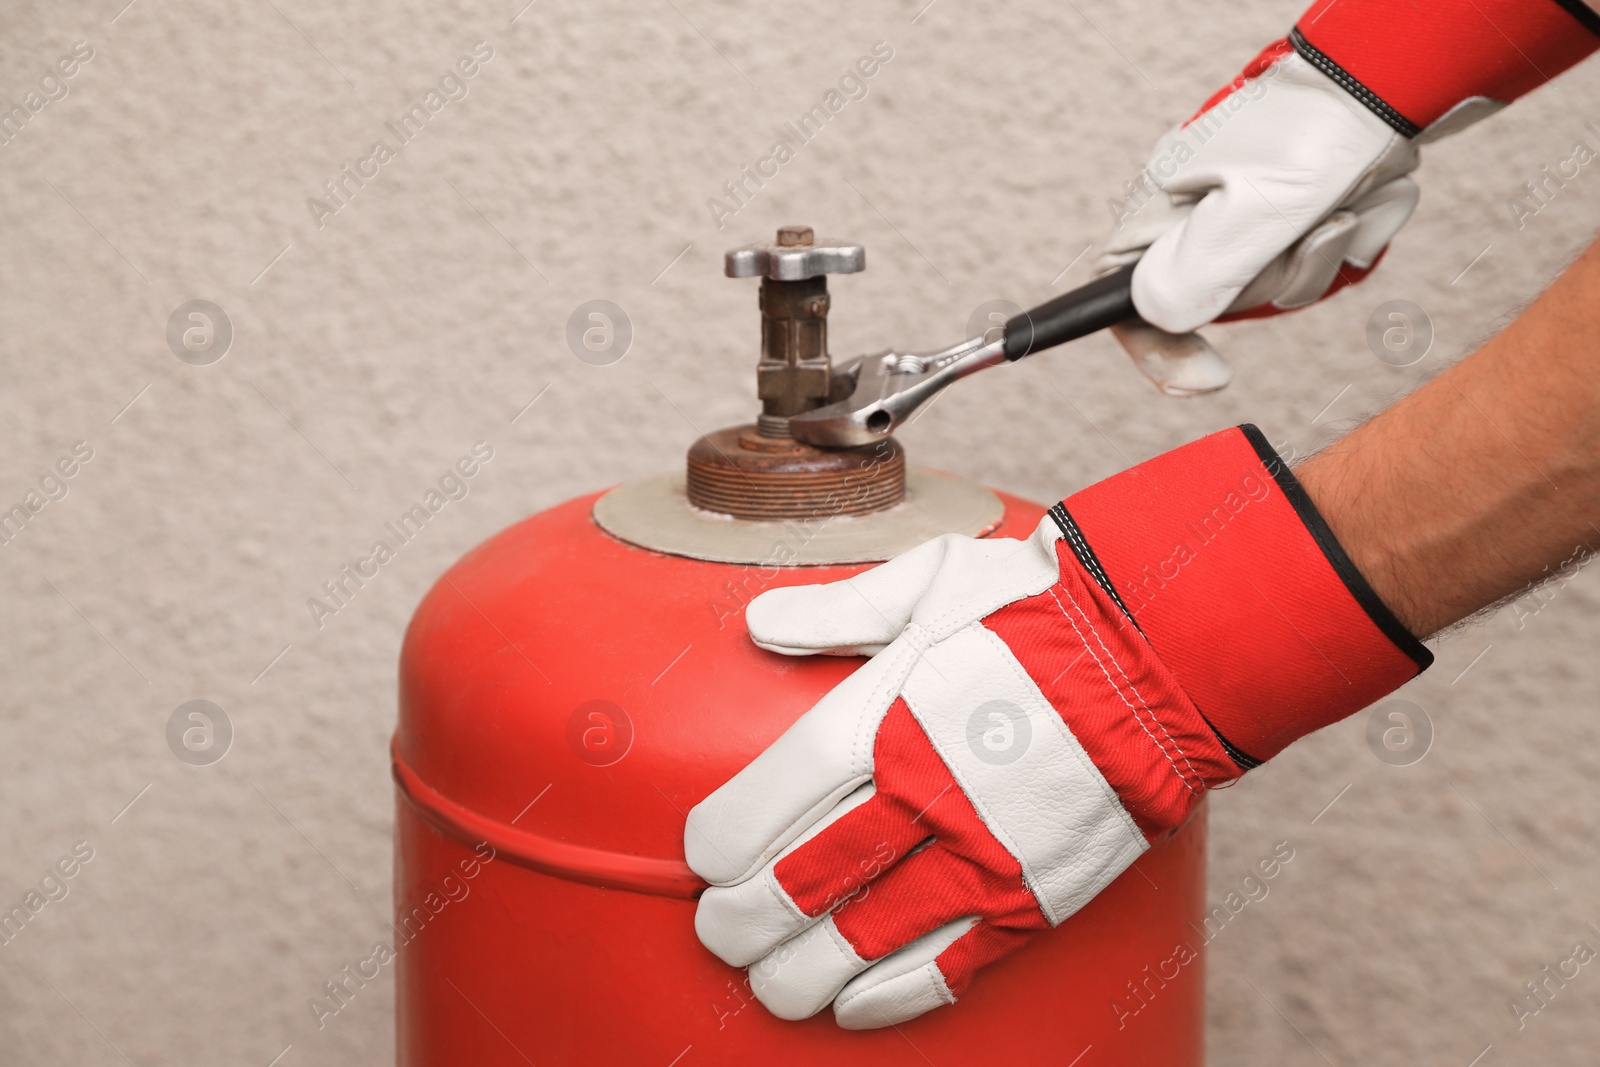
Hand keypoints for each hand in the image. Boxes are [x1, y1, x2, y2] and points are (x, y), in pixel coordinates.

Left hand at [684, 426, 1429, 1028]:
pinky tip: (850, 1007)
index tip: (703, 857)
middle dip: (742, 921)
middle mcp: (923, 795)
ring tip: (767, 983)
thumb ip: (837, 610)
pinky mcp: (1035, 897)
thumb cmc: (1038, 604)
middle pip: (800, 884)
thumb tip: (756, 624)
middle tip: (718, 931)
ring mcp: (982, 855)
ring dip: (800, 974)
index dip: (720, 844)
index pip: (768, 801)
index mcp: (885, 715)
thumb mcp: (930, 577)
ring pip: (862, 942)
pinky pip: (950, 968)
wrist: (1164, 648)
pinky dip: (891, 997)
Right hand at [1099, 0, 1598, 332]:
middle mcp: (1189, 218)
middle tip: (1318, 227)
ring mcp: (1237, 217)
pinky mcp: (1283, 216)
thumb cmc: (1317, 130)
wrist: (1386, 76)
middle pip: (1216, 303)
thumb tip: (1156, 316)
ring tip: (1345, 203)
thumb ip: (1205, 268)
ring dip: (1321, 256)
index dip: (1161, 351)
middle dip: (1277, 278)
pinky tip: (1357, 199)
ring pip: (1271, 287)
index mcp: (1159, 210)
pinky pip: (1308, 265)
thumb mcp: (1261, 206)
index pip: (1129, 305)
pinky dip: (1341, 240)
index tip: (1211, 378)